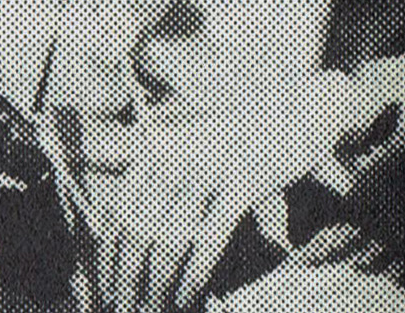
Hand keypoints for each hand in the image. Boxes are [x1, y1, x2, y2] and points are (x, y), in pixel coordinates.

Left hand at [100, 74, 371, 312]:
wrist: (297, 112)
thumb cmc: (244, 137)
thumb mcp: (194, 148)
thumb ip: (164, 180)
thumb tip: (139, 235)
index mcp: (155, 149)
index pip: (119, 210)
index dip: (110, 255)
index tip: (106, 287)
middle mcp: (172, 157)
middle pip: (137, 230)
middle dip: (128, 278)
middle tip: (125, 308)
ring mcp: (205, 170)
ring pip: (168, 240)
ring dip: (157, 285)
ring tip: (152, 310)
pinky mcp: (240, 186)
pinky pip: (207, 241)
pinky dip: (194, 275)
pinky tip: (187, 298)